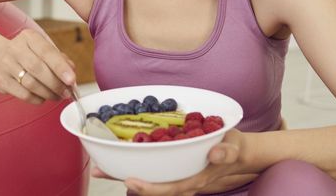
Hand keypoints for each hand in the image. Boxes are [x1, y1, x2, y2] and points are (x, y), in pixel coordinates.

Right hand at [0, 28, 76, 103]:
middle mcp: (15, 49)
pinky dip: (37, 99)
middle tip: (67, 92)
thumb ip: (57, 58)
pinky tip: (43, 97)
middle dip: (56, 84)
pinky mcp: (1, 81)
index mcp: (28, 37)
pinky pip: (23, 94)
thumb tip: (72, 72)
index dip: (61, 67)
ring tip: (57, 96)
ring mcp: (6, 66)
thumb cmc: (23, 53)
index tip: (72, 79)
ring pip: (31, 84)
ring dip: (48, 93)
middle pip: (39, 69)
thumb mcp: (39, 48)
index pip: (47, 52)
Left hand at [94, 130, 247, 195]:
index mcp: (194, 179)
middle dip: (124, 180)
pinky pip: (150, 170)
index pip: (169, 188)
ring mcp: (175, 176)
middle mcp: (181, 181)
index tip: (130, 181)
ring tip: (99, 166)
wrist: (236, 154)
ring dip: (123, 173)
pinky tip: (116, 159)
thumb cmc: (233, 149)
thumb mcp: (234, 148)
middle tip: (100, 170)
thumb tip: (216, 153)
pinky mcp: (171, 168)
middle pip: (150, 187)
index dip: (149, 188)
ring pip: (147, 179)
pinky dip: (133, 164)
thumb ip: (227, 152)